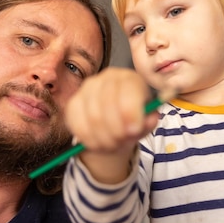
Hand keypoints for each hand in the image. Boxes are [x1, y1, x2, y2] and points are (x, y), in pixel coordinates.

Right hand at [64, 67, 158, 183]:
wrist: (115, 121)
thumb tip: (148, 121)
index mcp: (130, 78)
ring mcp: (87, 89)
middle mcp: (107, 78)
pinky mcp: (73, 103)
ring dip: (105, 138)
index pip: (128, 91)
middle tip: (123, 141)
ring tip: (113, 144)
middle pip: (107, 104)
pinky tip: (99, 143)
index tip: (134, 131)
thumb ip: (149, 121)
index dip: (131, 112)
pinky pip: (78, 125)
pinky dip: (89, 139)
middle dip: (117, 130)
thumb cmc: (134, 118)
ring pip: (93, 117)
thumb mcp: (147, 120)